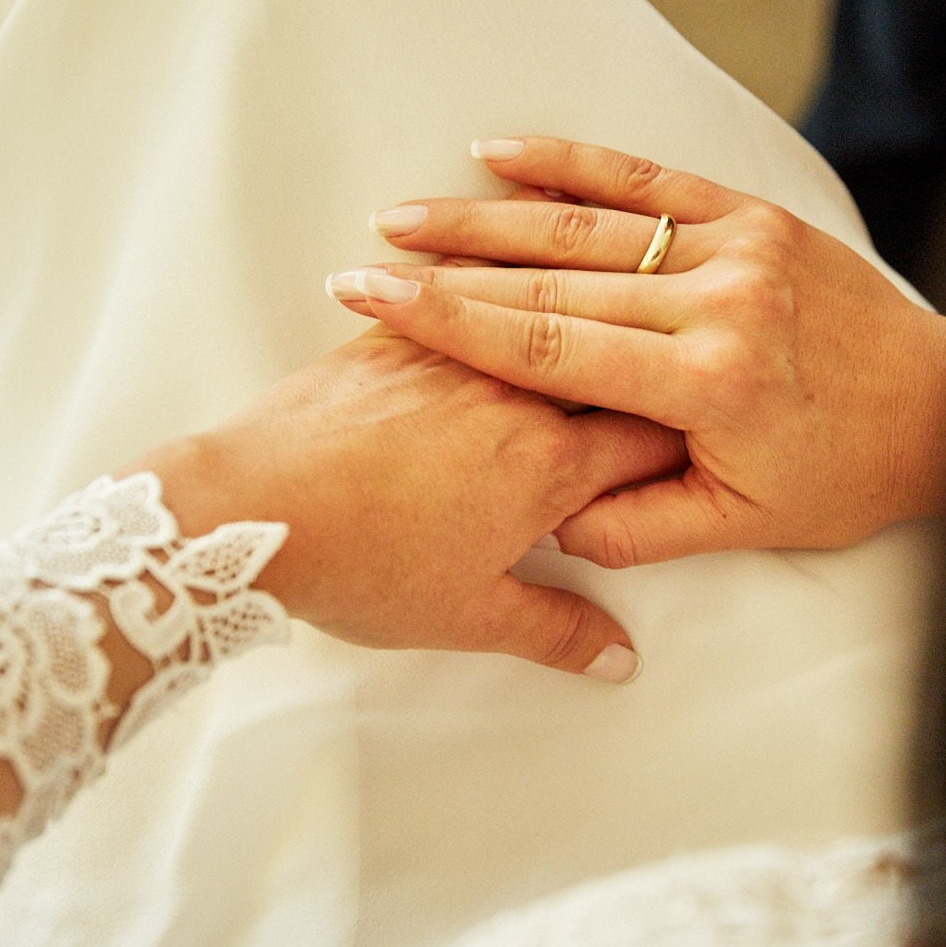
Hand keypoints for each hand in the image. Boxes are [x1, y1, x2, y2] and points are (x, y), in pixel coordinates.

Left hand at [133, 327, 684, 679]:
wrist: (250, 509)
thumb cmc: (361, 564)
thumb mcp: (469, 617)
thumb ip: (556, 630)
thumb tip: (618, 655)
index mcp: (549, 465)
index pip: (651, 437)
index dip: (681, 441)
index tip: (695, 444)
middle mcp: (514, 395)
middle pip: (604, 370)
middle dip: (632, 381)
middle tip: (648, 386)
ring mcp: (452, 357)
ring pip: (539, 321)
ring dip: (569, 329)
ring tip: (590, 321)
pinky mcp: (391, 340)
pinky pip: (459, 301)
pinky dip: (486, 298)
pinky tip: (490, 291)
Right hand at [324, 136, 945, 559]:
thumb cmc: (846, 476)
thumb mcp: (742, 526)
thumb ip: (638, 527)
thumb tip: (549, 523)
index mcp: (708, 384)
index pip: (551, 348)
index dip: (453, 325)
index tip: (378, 304)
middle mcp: (717, 301)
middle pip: (552, 283)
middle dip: (448, 272)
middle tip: (365, 263)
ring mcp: (737, 247)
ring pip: (587, 227)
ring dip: (488, 219)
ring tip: (407, 215)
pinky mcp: (753, 214)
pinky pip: (649, 178)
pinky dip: (571, 162)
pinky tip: (500, 149)